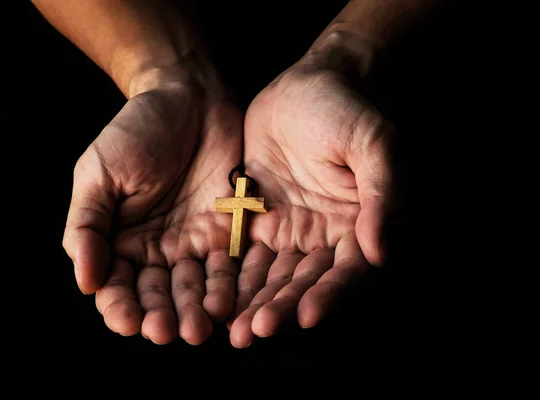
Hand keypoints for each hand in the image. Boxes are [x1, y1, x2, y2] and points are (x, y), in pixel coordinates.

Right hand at [63, 73, 243, 344]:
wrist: (189, 98)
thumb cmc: (136, 130)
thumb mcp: (100, 172)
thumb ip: (87, 225)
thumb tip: (84, 281)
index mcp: (117, 240)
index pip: (115, 285)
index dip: (119, 306)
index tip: (127, 321)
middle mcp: (154, 250)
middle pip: (156, 295)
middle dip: (161, 316)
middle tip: (168, 332)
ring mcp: (191, 244)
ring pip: (192, 289)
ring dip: (194, 311)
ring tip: (199, 329)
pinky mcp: (226, 234)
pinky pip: (226, 268)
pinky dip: (226, 288)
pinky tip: (226, 304)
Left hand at [228, 63, 395, 347]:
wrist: (306, 86)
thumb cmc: (347, 110)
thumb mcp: (374, 143)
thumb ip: (383, 195)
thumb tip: (379, 253)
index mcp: (359, 226)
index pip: (347, 273)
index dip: (329, 296)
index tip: (305, 316)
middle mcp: (325, 238)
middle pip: (304, 284)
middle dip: (281, 310)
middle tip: (254, 333)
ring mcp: (290, 231)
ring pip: (272, 277)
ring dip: (254, 305)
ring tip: (233, 332)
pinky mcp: (258, 220)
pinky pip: (245, 256)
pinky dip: (233, 279)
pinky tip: (215, 299)